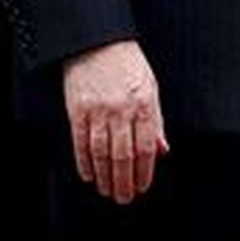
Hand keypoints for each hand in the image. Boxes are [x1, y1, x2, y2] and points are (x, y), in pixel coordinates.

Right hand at [63, 39, 168, 204]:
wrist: (98, 42)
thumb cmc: (127, 63)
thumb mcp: (150, 87)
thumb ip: (156, 120)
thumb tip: (162, 150)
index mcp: (143, 103)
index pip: (146, 148)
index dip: (145, 172)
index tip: (143, 186)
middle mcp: (121, 110)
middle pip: (123, 156)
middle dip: (125, 182)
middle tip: (125, 198)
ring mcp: (98, 111)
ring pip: (102, 155)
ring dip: (105, 178)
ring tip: (107, 190)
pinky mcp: (77, 111)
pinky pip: (81, 144)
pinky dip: (85, 163)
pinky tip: (89, 175)